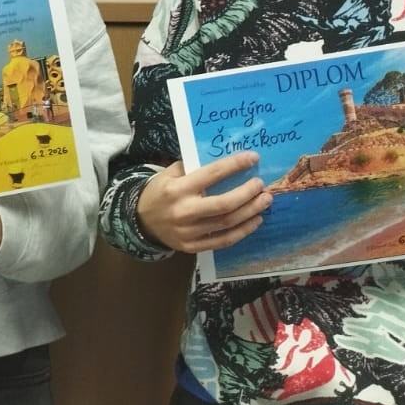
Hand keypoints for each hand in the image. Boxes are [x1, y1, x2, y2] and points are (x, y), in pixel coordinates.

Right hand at [137, 152, 269, 253]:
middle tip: (261, 185)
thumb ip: (192, 168)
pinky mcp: (193, 246)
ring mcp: (189, 232)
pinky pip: (223, 241)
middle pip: (224, 204)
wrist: (139, 221)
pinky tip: (255, 221)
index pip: (211, 174)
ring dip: (250, 212)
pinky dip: (242, 231)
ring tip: (265, 200)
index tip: (253, 158)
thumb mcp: (168, 174)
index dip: (234, 165)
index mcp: (177, 189)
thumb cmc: (158, 192)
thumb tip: (223, 163)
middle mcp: (184, 211)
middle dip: (247, 194)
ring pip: (227, 223)